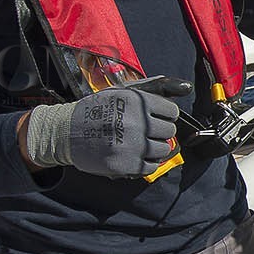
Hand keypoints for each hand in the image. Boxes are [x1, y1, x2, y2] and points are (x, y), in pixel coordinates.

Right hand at [23, 86, 180, 177]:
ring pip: (163, 150)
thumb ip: (157, 88)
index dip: (162, 115)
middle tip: (141, 130)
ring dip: (154, 148)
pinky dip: (146, 162)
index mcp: (138, 102)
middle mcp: (137, 123)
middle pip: (169, 131)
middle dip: (158, 131)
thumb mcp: (124, 91)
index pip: (171, 112)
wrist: (66, 131)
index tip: (150, 117)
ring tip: (136, 142)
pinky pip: (151, 166)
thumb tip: (187, 87)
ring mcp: (133, 146)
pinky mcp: (126, 165)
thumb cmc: (98, 108)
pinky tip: (133, 154)